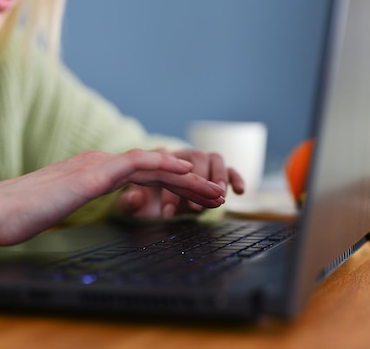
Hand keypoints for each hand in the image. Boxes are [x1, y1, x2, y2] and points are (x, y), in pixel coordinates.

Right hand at [0, 149, 225, 251]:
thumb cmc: (25, 214)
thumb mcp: (65, 207)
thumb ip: (84, 200)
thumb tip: (94, 206)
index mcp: (96, 171)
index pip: (146, 176)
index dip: (176, 186)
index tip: (198, 199)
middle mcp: (101, 163)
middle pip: (157, 169)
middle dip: (191, 182)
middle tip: (218, 193)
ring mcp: (97, 166)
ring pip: (154, 166)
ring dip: (187, 178)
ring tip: (214, 190)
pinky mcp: (91, 175)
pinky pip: (135, 165)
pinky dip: (162, 166)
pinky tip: (184, 171)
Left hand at [117, 148, 244, 218]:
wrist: (155, 204)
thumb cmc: (142, 202)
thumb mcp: (131, 205)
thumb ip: (129, 202)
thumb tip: (134, 197)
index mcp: (160, 158)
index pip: (166, 165)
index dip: (168, 191)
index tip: (166, 213)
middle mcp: (183, 155)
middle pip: (196, 157)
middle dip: (197, 182)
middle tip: (193, 209)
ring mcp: (201, 162)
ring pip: (215, 159)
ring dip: (218, 177)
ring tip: (219, 198)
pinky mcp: (215, 172)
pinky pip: (230, 169)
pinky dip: (235, 177)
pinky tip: (240, 192)